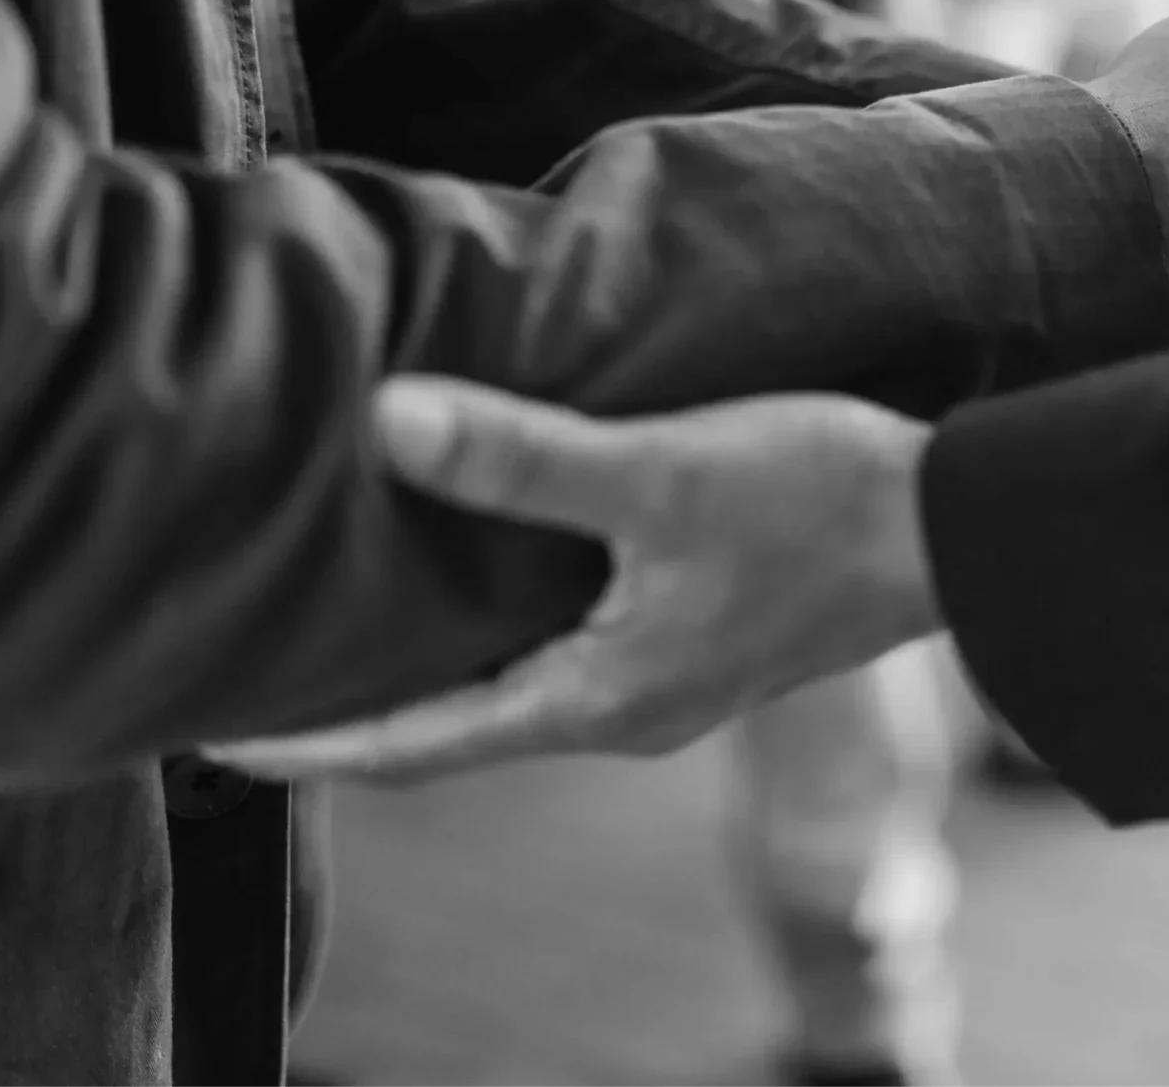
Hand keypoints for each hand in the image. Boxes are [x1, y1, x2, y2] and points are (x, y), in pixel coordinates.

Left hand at [207, 379, 935, 779]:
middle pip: (455, 721)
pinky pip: (565, 640)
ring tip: (355, 607)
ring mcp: (663, 673)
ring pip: (512, 679)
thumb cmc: (816, 504)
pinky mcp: (693, 630)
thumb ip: (525, 459)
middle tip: (263, 662)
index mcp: (600, 699)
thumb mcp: (660, 476)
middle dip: (357, 704)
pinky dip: (499, 615)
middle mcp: (621, 707)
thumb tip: (387, 422)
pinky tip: (484, 559)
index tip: (214, 734)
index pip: (417, 745)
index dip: (311, 742)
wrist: (954, 525)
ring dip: (432, 653)